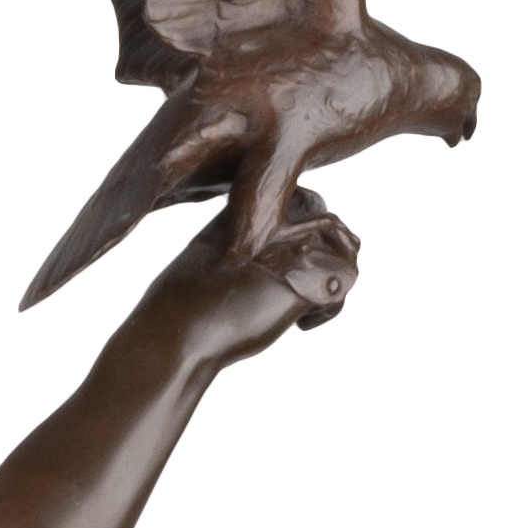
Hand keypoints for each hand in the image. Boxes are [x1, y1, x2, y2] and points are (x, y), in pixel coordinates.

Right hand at [152, 192, 361, 367]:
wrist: (180, 327)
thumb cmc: (187, 300)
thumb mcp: (215, 249)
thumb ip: (247, 240)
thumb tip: (272, 258)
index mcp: (257, 200)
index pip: (309, 203)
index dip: (311, 233)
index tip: (294, 264)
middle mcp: (282, 213)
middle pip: (333, 226)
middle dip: (329, 257)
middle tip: (307, 290)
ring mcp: (299, 242)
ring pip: (347, 252)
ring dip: (333, 281)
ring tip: (303, 310)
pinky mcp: (310, 274)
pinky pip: (346, 283)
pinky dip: (329, 310)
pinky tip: (300, 325)